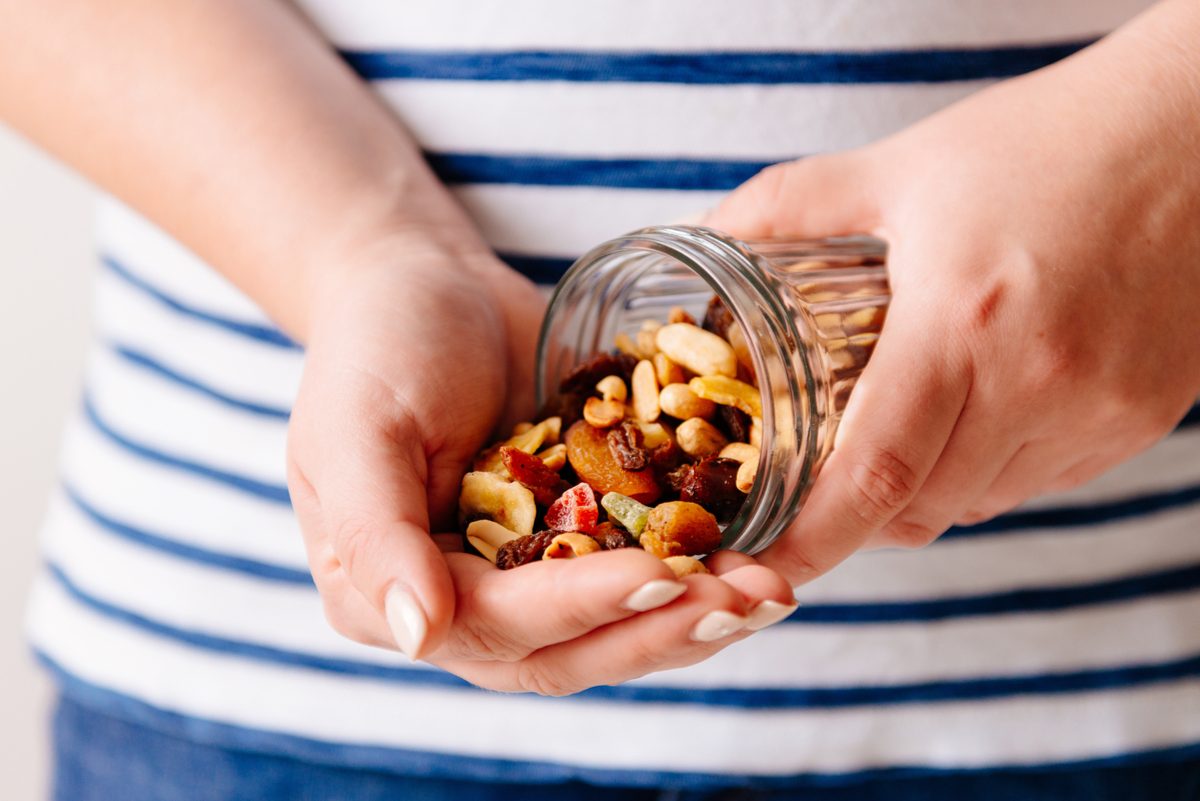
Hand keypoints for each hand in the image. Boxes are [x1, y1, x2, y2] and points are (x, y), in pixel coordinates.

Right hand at [286, 232, 794, 694]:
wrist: (428, 286)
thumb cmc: (376, 347)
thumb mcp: (355, 428)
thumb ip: (373, 535)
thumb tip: (419, 636)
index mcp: (392, 596)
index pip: (496, 627)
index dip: (581, 609)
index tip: (661, 576)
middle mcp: (463, 605)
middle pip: (568, 650)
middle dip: (659, 631)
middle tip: (743, 603)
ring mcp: (527, 575)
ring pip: (615, 627)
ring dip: (694, 616)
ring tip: (769, 592)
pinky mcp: (580, 536)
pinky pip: (642, 566)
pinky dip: (699, 568)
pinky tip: (760, 554)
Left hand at [703, 8, 1199, 584]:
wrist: (1199, 128)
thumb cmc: (1047, 141)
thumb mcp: (904, 167)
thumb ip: (791, 205)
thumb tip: (707, 234)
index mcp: (961, 323)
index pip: (872, 476)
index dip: (811, 538)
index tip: (763, 561)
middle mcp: (1037, 382)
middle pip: (920, 506)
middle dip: (856, 516)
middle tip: (812, 485)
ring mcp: (1100, 409)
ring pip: (980, 503)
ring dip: (923, 492)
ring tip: (897, 434)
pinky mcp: (1143, 416)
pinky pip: (1042, 481)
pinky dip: (989, 471)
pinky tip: (976, 414)